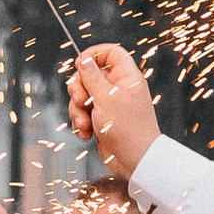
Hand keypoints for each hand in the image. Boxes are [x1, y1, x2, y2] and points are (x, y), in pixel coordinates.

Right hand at [68, 42, 158, 174]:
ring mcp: (110, 104)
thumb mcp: (106, 98)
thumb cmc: (128, 129)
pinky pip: (83, 113)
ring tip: (85, 124)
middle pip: (90, 74)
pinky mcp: (102, 119)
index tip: (80, 64)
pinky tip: (87, 133)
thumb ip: (92, 77)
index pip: (111, 53)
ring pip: (83, 95)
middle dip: (79, 89)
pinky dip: (81, 122)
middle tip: (81, 100)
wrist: (135, 160)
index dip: (94, 54)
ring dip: (78, 110)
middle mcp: (118, 88)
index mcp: (126, 77)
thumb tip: (84, 59)